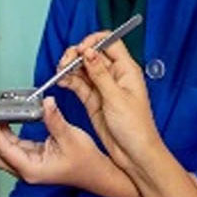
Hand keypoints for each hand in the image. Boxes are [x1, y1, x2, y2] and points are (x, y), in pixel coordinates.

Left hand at [0, 97, 115, 191]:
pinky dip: (4, 131)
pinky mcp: (30, 157)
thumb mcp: (71, 138)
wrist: (97, 174)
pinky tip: (5, 116)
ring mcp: (25, 164)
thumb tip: (45, 102)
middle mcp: (24, 169)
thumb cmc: (86, 161)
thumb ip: (55, 120)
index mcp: (30, 168)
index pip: (2, 147)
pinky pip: (9, 145)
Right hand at [60, 32, 162, 172]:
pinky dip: (69, 81)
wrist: (134, 154)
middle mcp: (114, 76)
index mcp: (126, 70)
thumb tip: (89, 52)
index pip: (109, 43)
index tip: (80, 49)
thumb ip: (100, 73)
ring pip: (83, 69)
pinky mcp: (94, 100)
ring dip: (70, 68)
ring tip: (60, 72)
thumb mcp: (116, 98)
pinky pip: (79, 84)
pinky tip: (62, 81)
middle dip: (77, 55)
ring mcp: (103, 88)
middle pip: (92, 54)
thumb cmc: (136, 128)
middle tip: (65, 63)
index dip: (93, 42)